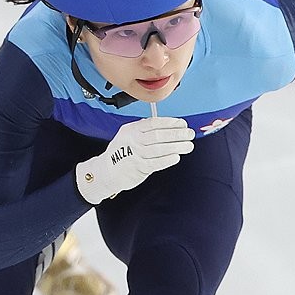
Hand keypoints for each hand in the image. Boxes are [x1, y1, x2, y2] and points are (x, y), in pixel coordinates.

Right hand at [75, 117, 195, 204]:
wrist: (105, 171)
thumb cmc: (120, 153)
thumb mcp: (127, 135)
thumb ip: (143, 128)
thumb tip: (166, 124)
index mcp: (131, 129)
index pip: (154, 123)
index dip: (170, 123)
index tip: (182, 124)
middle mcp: (133, 140)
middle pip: (159, 135)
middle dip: (177, 134)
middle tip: (189, 134)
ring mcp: (135, 154)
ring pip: (160, 149)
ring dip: (177, 147)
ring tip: (188, 146)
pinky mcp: (138, 168)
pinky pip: (155, 163)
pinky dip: (167, 160)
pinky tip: (176, 157)